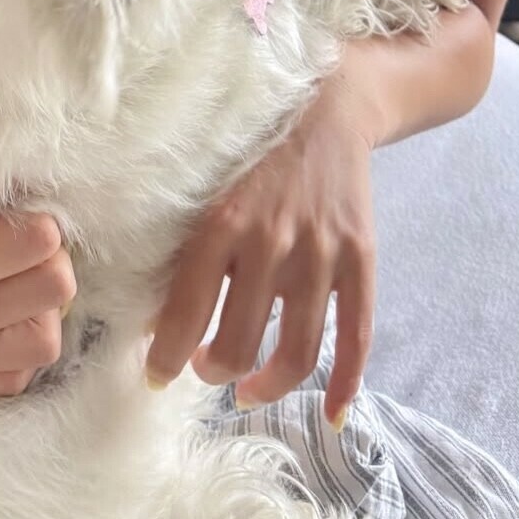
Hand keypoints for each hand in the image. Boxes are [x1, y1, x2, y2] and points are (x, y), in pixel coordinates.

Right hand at [0, 155, 76, 398]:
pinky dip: (18, 345)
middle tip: (28, 245)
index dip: (42, 219)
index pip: (40, 245)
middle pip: (53, 293)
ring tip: (17, 282)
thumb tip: (36, 173)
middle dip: (52, 259)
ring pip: (43, 343)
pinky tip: (0, 314)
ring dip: (42, 308)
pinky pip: (13, 378)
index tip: (24, 212)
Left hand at [144, 63, 381, 427]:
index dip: (168, 355)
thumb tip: (156, 315)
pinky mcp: (362, 258)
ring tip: (247, 389)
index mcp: (223, 222)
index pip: (187, 310)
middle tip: (205, 370)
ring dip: (267, 385)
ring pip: (297, 351)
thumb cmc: (254, 148)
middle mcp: (272, 241)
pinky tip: (330, 414)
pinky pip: (358, 337)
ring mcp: (323, 253)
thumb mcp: (207, 185)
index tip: (156, 375)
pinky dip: (345, 384)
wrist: (330, 104)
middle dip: (215, 371)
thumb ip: (188, 246)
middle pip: (241, 343)